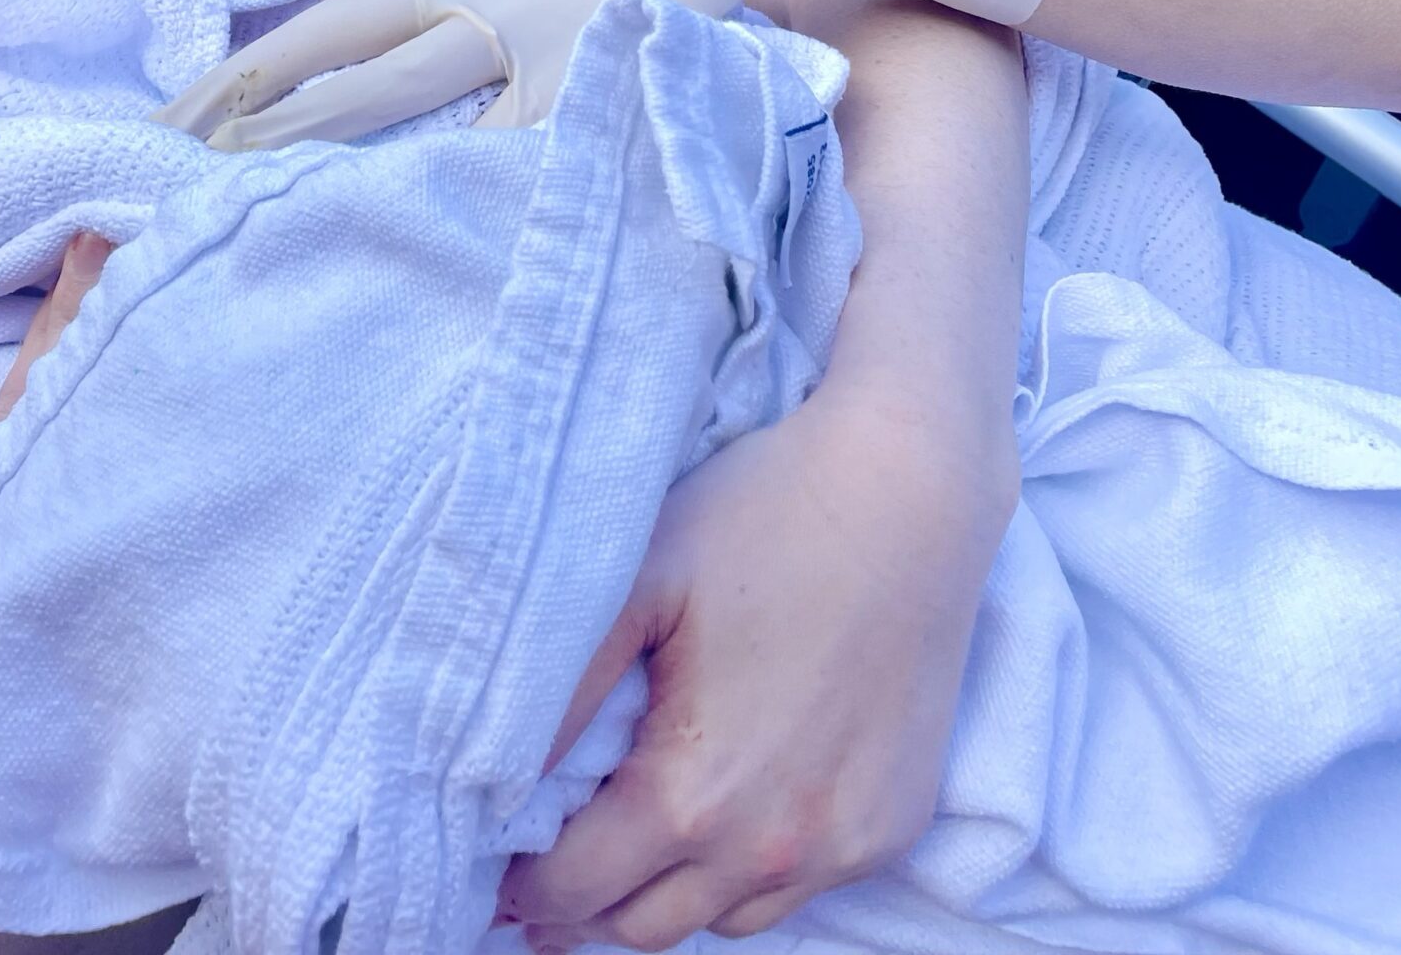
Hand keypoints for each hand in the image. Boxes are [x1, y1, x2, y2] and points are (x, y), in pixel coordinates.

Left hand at [163, 0, 806, 144]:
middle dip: (250, 118)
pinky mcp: (589, 64)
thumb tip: (395, 40)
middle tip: (165, 160)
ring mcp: (524, 31)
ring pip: (402, 96)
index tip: (174, 114)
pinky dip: (467, 175)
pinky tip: (416, 214)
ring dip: (322, 144)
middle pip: (337, 66)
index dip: (242, 74)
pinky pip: (516, 136)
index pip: (317, 25)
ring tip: (240, 187)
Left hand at [498, 386, 1010, 950]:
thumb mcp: (637, 581)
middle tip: (552, 854)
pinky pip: (801, 886)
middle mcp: (774, 847)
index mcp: (696, 792)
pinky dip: (753, 867)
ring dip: (673, 889)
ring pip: (726, 920)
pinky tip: (734, 802)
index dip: (525, 885)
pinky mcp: (893, 827)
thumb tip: (491, 779)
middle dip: (588, 901)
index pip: (578, 892)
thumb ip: (561, 694)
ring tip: (638, 828)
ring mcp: (843, 847)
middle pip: (645, 927)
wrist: (909, 491)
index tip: (497, 863)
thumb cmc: (764, 517)